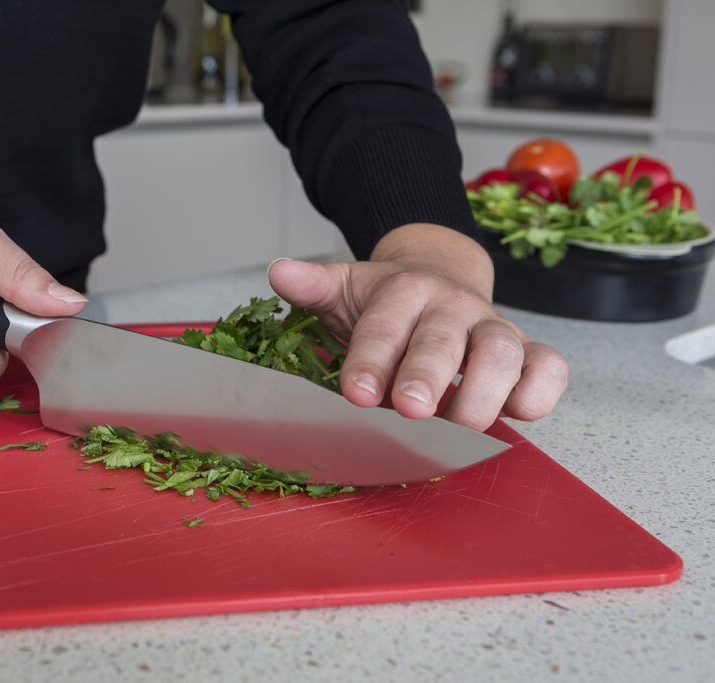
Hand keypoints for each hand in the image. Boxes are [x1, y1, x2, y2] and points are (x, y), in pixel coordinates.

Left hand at [267, 224, 567, 430]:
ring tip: (458, 426)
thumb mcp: (344, 289)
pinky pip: (549, 367)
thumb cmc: (387, 302)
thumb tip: (279, 272)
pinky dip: (540, 392)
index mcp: (404, 290)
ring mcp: (493, 327)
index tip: (357, 395)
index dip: (371, 361)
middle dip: (429, 375)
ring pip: (503, 352)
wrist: (438, 278)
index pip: (385, 326)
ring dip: (483, 392)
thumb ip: (313, 286)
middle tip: (412, 411)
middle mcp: (452, 306)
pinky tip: (517, 413)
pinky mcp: (527, 351)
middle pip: (446, 339)